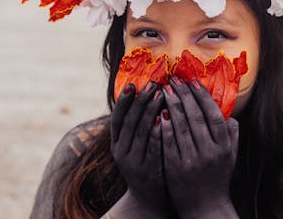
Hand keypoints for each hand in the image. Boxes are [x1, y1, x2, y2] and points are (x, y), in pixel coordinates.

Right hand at [109, 82, 169, 216]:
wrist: (148, 198)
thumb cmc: (145, 162)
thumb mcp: (135, 144)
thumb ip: (139, 123)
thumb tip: (146, 92)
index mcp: (116, 143)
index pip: (117, 118)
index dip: (124, 100)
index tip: (132, 83)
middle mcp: (122, 151)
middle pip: (130, 122)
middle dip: (141, 101)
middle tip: (152, 84)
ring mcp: (134, 162)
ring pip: (141, 132)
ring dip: (151, 111)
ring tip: (161, 94)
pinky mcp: (148, 170)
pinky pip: (153, 148)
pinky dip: (158, 132)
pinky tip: (166, 118)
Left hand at [160, 76, 238, 218]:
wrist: (205, 208)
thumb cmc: (218, 178)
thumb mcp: (230, 156)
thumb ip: (232, 134)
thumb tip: (228, 113)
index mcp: (224, 147)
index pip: (213, 116)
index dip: (203, 97)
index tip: (193, 83)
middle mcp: (209, 153)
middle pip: (195, 118)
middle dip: (184, 96)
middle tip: (174, 80)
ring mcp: (192, 161)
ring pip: (181, 127)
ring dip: (172, 106)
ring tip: (165, 91)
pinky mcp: (176, 169)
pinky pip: (169, 143)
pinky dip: (164, 127)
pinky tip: (159, 112)